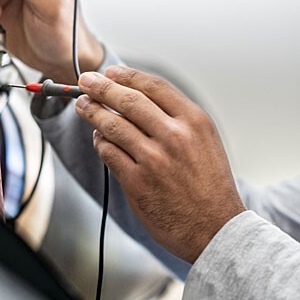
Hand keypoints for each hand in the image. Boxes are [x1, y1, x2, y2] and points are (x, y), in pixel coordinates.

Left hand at [75, 66, 245, 263]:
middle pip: (128, 101)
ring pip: (113, 125)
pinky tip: (98, 139)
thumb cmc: (210, 185)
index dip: (127, 76)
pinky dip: (100, 142)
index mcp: (195, 121)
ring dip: (93, 112)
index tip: (110, 72)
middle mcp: (175, 136)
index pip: (154, 87)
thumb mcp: (206, 142)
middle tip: (85, 81)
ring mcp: (154, 159)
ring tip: (83, 106)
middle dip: (102, 87)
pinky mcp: (137, 182)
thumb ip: (178, 120)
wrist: (215, 227)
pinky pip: (109, 153)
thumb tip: (140, 99)